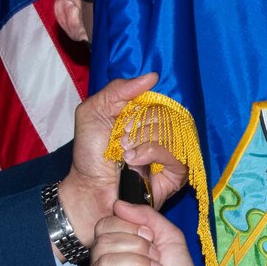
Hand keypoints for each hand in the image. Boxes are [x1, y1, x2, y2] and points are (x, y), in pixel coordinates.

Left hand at [56, 74, 191, 240]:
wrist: (88, 188)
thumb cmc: (89, 154)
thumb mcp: (93, 112)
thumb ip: (117, 89)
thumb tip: (152, 77)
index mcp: (145, 116)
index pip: (158, 98)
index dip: (140, 106)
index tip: (121, 120)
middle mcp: (161, 132)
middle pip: (167, 114)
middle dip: (140, 125)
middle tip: (121, 140)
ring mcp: (170, 153)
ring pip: (173, 132)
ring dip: (144, 140)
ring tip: (124, 153)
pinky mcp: (176, 175)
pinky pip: (178, 156)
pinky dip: (154, 153)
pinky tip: (135, 161)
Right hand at [88, 201, 212, 265]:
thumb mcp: (169, 237)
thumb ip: (147, 217)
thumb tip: (119, 204)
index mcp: (115, 247)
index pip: (104, 226)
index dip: (129, 228)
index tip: (151, 238)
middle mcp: (103, 265)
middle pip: (102, 243)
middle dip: (136, 247)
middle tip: (156, 259)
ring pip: (103, 263)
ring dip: (136, 264)